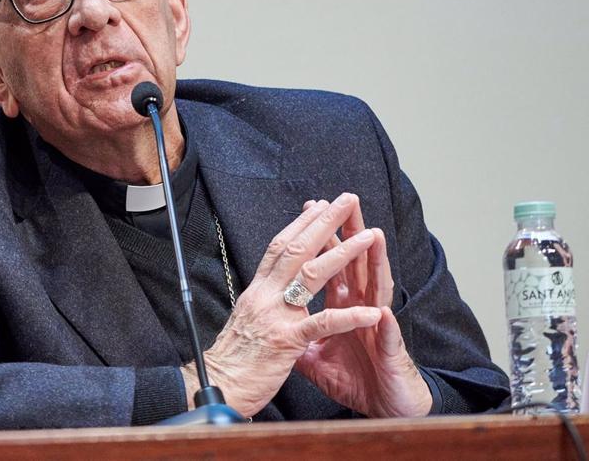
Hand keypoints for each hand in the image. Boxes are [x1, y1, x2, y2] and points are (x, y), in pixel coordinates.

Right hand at [182, 193, 382, 416]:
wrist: (217, 387)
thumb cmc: (232, 362)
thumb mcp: (245, 323)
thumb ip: (261, 306)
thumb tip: (269, 293)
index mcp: (257, 292)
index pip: (278, 248)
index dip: (299, 225)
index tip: (317, 206)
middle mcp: (264, 296)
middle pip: (296, 249)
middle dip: (323, 222)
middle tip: (345, 200)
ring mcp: (275, 316)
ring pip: (312, 275)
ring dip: (343, 253)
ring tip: (368, 236)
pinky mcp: (286, 341)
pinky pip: (322, 324)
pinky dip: (349, 317)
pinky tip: (371, 312)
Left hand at [293, 196, 431, 417]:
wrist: (386, 408)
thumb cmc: (358, 379)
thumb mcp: (317, 359)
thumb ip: (300, 338)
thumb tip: (274, 327)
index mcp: (343, 305)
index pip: (330, 264)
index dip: (320, 240)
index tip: (308, 210)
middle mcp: (362, 308)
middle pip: (356, 264)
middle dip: (350, 232)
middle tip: (344, 202)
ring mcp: (378, 327)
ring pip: (377, 289)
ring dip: (375, 264)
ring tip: (373, 237)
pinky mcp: (390, 353)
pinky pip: (386, 337)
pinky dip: (384, 324)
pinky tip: (382, 311)